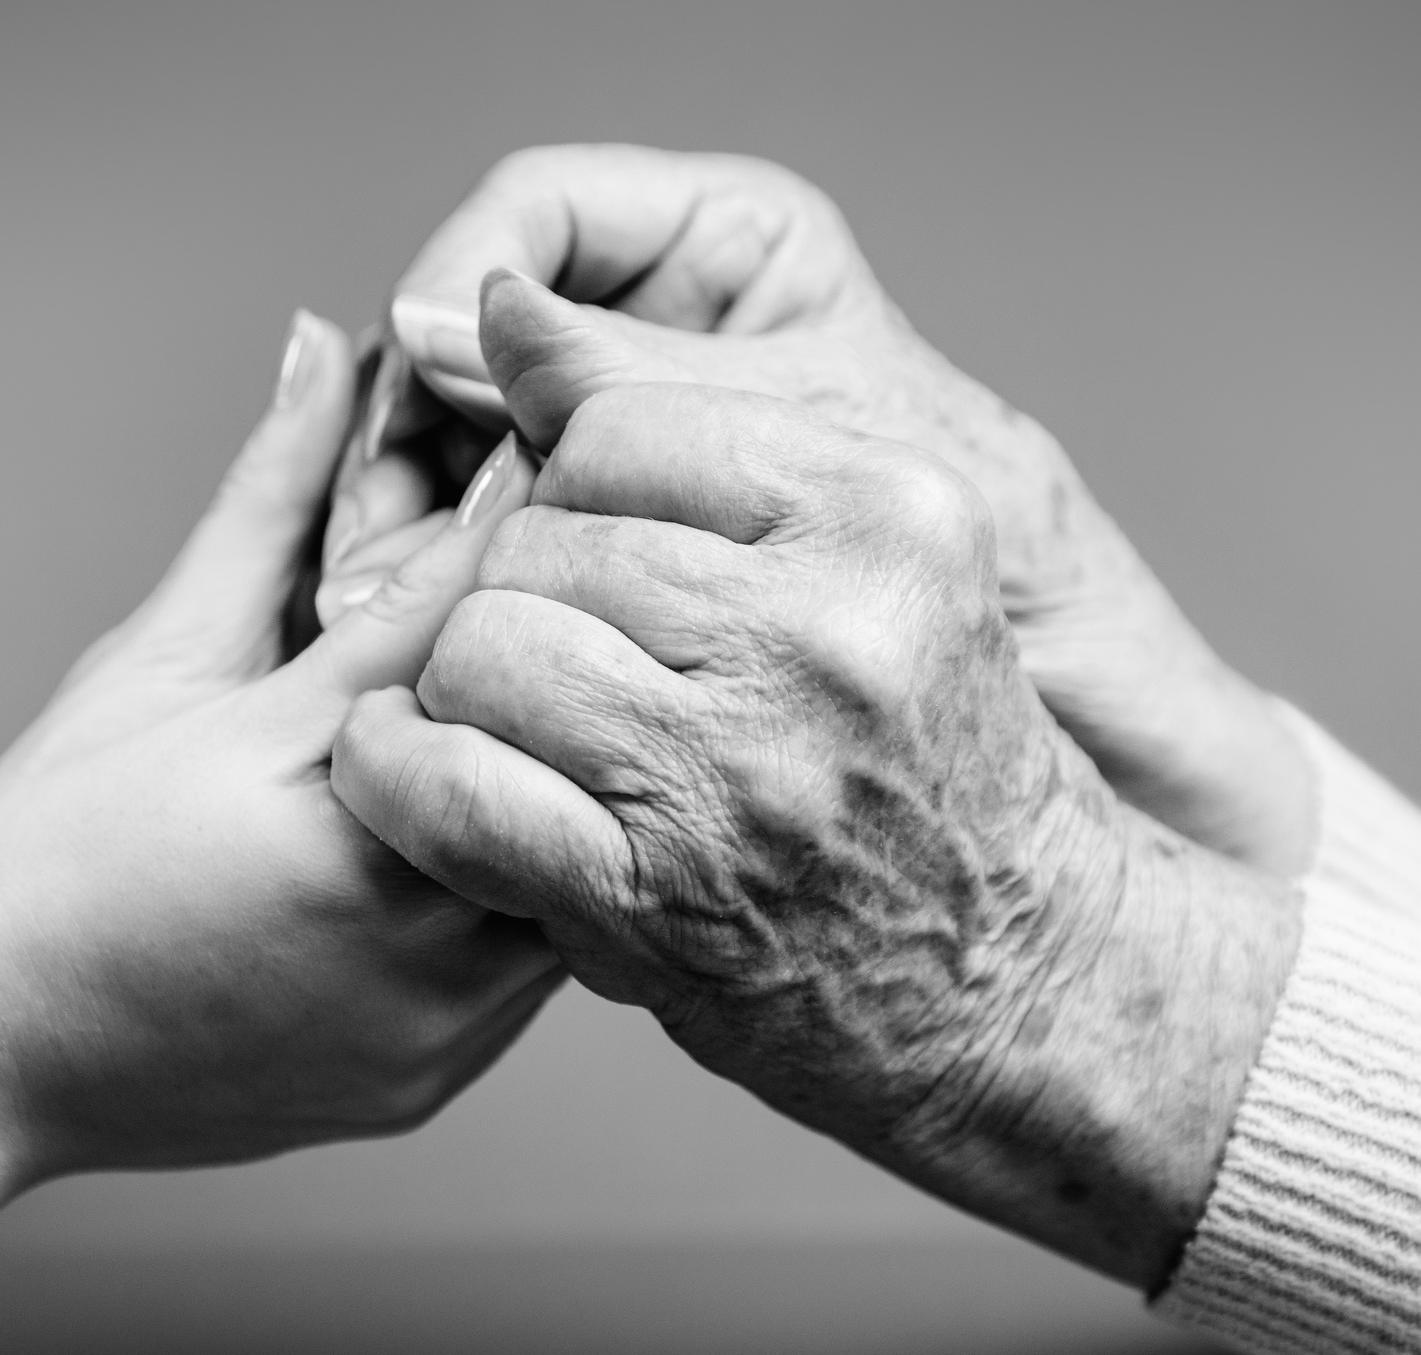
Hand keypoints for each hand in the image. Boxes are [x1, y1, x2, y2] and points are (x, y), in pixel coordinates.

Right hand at [0, 309, 556, 1176]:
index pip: (464, 620)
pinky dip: (534, 891)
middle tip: (602, 600)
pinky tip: (512, 837)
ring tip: (563, 723)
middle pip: (554, 755)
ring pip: (573, 871)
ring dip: (566, 790)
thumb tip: (325, 350)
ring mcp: (417, 1017)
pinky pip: (535, 972)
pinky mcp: (431, 1076)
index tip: (572, 463)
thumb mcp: (152, 659)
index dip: (527, 529)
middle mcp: (379, 912)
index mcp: (300, 781)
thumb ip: (266, 503)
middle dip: (571, 673)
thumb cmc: (43, 849)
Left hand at [333, 145, 1314, 875]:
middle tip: (554, 663)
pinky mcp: (656, 891)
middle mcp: (829, 625)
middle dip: (515, 597)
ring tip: (515, 728)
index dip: (568, 490)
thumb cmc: (926, 762)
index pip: (621, 426)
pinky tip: (415, 776)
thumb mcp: (872, 568)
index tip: (586, 555)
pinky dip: (401, 778)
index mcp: (891, 513)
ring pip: (485, 646)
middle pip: (541, 537)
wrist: (1019, 982)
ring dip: (462, 689)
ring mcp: (741, 763)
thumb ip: (693, 444)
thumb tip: (500, 307)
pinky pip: (451, 783)